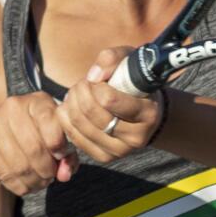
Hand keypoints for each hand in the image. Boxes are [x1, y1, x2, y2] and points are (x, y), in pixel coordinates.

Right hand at [0, 92, 78, 194]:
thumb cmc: (36, 141)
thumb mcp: (56, 143)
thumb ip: (68, 157)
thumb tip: (65, 175)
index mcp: (38, 101)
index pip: (52, 123)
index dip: (60, 146)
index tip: (60, 156)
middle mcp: (14, 106)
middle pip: (36, 148)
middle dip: (47, 170)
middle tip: (50, 177)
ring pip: (20, 165)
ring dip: (35, 181)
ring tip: (40, 182)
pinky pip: (5, 173)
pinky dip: (19, 186)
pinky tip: (24, 184)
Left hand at [55, 47, 164, 163]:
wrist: (146, 113)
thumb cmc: (137, 83)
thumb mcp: (130, 62)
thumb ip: (113, 59)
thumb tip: (92, 76)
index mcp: (148, 113)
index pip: (109, 100)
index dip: (96, 86)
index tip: (97, 79)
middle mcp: (136, 137)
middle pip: (91, 112)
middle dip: (80, 92)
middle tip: (83, 83)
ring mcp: (120, 150)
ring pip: (79, 124)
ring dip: (72, 103)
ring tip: (78, 93)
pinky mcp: (104, 157)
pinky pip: (73, 136)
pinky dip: (67, 118)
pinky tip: (74, 107)